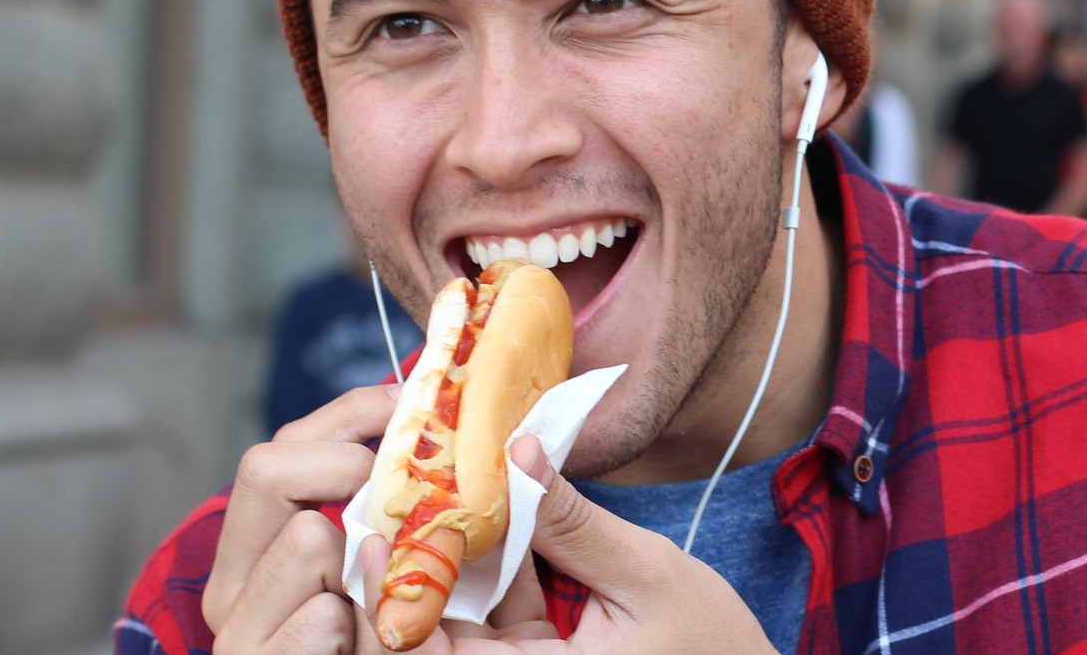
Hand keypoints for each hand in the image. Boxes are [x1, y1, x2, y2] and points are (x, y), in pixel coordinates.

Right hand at [204, 384, 401, 654]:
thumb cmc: (408, 654)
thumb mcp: (395, 574)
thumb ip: (400, 506)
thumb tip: (456, 429)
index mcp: (258, 554)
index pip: (281, 449)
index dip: (345, 413)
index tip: (402, 401)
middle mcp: (233, 591)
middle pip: (266, 469)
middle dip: (343, 466)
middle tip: (394, 489)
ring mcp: (243, 636)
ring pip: (308, 535)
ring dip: (368, 562)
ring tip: (390, 601)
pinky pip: (329, 615)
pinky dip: (368, 627)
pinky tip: (373, 647)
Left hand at [370, 437, 776, 653]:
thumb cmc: (712, 644)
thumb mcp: (648, 575)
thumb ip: (575, 523)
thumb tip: (520, 451)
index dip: (389, 603)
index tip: (374, 538)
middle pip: (427, 645)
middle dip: (401, 578)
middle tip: (380, 509)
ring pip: (452, 628)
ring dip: (437, 569)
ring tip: (421, 498)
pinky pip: (489, 620)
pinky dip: (481, 572)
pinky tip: (475, 515)